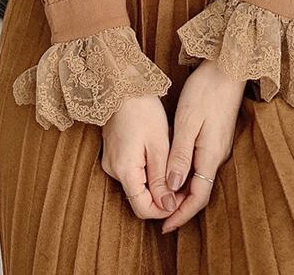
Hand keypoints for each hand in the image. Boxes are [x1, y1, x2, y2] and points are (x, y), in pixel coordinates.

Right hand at [101, 93, 186, 219]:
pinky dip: (147, 169)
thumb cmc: (143, 110)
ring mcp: (111, 161)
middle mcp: (113, 171)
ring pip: (137, 183)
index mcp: (124, 170)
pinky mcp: (114, 152)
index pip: (143, 209)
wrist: (124, 85)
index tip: (182, 197)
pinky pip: (132, 170)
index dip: (164, 209)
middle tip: (182, 178)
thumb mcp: (158, 145)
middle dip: (162, 194)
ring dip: (156, 180)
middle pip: (140, 197)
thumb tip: (167, 207)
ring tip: (172, 159)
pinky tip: (159, 152)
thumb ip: (161, 179)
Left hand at [161, 59, 245, 232]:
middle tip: (160, 216)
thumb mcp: (187, 123)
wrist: (227, 67)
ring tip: (163, 198)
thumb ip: (180, 155)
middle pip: (200, 191)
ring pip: (200, 178)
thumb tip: (173, 187)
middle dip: (181, 207)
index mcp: (211, 155)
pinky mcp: (215, 135)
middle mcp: (218, 154)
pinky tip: (174, 172)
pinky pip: (201, 164)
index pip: (198, 197)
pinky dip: (187, 175)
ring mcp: (218, 145)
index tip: (164, 227)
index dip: (181, 214)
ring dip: (183, 191)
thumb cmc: (205, 91)